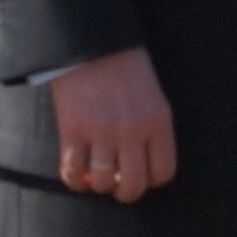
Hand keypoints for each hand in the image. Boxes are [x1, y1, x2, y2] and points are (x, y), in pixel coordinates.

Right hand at [51, 45, 177, 202]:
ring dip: (98, 185)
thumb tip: (141, 165)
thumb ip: (152, 129)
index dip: (151, 180)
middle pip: (133, 185)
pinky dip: (73, 180)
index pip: (163, 172)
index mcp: (158, 122)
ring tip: (96, 175)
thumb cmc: (126, 68)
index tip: (142, 176)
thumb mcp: (153, 96)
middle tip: (118, 185)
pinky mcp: (73, 131)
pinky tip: (76, 173)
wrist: (93, 43)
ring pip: (102, 183)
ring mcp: (101, 133)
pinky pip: (72, 171)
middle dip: (126, 192)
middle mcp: (132, 131)